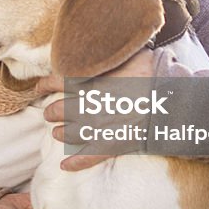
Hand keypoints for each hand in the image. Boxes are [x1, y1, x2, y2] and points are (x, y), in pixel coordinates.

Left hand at [39, 48, 155, 170]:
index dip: (44, 85)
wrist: (171, 96)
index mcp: (90, 82)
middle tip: (49, 112)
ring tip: (56, 133)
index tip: (38, 87)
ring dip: (59, 133)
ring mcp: (100, 127)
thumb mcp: (126, 52)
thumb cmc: (151, 70)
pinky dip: (75, 162)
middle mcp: (89, 106)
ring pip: (69, 134)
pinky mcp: (113, 145)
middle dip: (51, 112)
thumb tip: (97, 43)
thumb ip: (106, 52)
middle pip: (58, 110)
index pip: (57, 82)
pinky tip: (65, 165)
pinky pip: (89, 157)